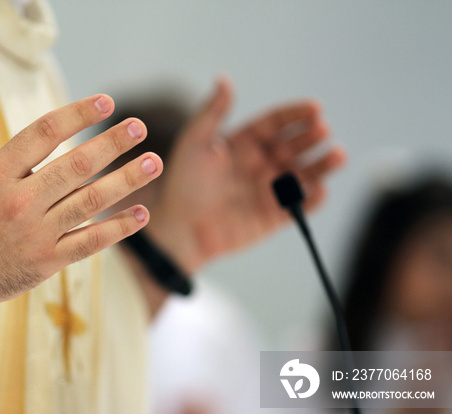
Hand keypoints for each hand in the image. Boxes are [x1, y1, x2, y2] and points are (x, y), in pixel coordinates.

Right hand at [0, 83, 162, 359]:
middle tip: (139, 127)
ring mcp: (36, 235)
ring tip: (155, 162)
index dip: (77, 114)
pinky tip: (142, 212)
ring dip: (126, 180)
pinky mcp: (47, 263)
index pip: (42, 135)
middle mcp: (18, 204)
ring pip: (90, 201)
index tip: (106, 101)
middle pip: (75, 166)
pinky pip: (90, 242)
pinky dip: (118, 228)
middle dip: (112, 143)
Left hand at [148, 77, 345, 273]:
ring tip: (337, 155)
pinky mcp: (273, 217)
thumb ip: (212, 112)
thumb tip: (224, 79)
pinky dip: (313, 200)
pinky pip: (300, 207)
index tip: (315, 108)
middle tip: (322, 130)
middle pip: (293, 145)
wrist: (180, 229)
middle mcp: (259, 164)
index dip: (295, 114)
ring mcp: (267, 190)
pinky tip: (321, 189)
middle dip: (311, 136)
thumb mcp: (195, 142)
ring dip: (322, 164)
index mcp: (243, 143)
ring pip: (303, 174)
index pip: (275, 123)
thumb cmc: (183, 184)